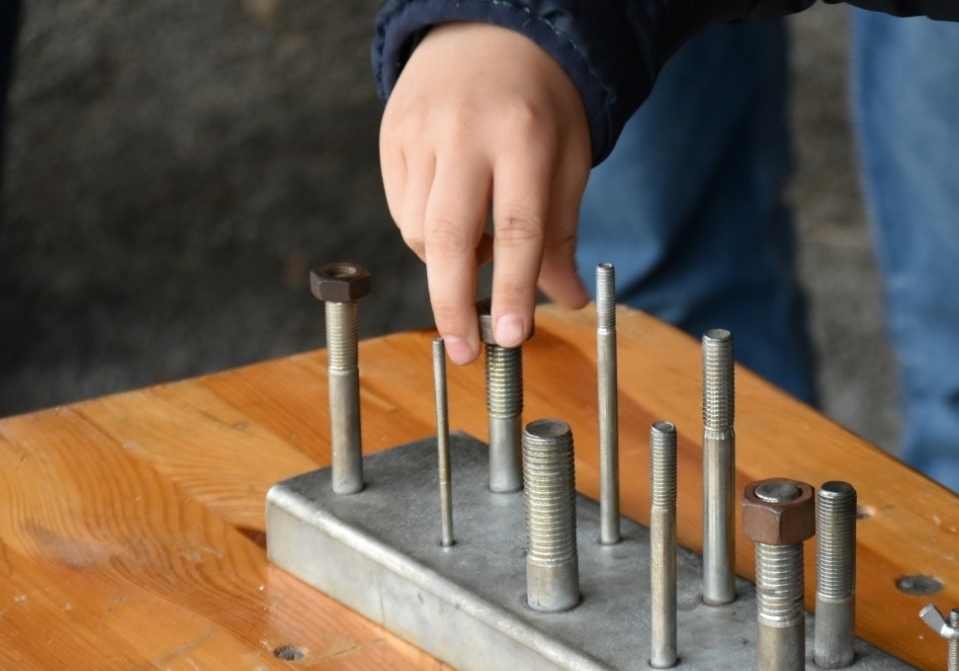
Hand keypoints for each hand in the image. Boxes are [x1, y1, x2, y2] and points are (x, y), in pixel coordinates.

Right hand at [379, 22, 590, 363]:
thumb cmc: (540, 103)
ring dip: (447, 263)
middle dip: (453, 304)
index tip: (512, 338)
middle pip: (447, 237)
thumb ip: (562, 232)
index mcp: (522, 137)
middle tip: (466, 350)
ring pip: (419, 231)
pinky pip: (402, 210)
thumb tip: (567, 300)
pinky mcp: (390, 135)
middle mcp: (464, 133)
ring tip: (479, 246)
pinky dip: (426, 234)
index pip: (517, 229)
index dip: (513, 291)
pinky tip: (454, 216)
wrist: (491, 30)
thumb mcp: (569, 158)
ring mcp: (419, 132)